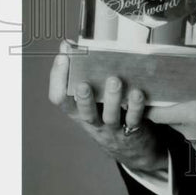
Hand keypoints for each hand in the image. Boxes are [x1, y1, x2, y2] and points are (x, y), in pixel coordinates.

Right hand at [49, 41, 166, 173]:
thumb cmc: (110, 115)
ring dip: (111, 98)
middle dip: (82, 98)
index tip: (62, 57)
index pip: (60, 99)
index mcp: (79, 112)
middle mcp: (92, 122)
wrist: (132, 150)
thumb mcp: (94, 101)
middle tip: (83, 84)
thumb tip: (71, 43)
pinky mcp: (132, 132)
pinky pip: (133, 119)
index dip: (57, 79)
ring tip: (114, 81)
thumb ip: (85, 75)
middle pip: (83, 112)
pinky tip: (137, 93)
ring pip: (109, 116)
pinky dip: (135, 106)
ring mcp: (112, 129)